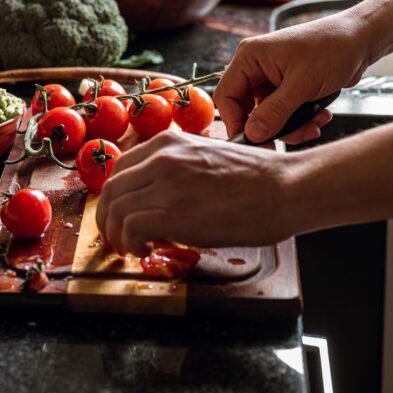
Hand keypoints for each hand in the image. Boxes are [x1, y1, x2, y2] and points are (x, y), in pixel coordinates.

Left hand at [95, 130, 296, 254]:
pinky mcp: (173, 212)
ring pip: (115, 209)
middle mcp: (162, 158)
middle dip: (108, 218)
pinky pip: (130, 228)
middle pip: (111, 190)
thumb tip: (162, 195)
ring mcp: (166, 184)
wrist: (285, 187)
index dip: (116, 196)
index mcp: (169, 142)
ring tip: (131, 248)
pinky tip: (145, 250)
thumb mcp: (208, 157)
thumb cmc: (258, 178)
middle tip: (117, 238)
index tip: (121, 214)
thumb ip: (179, 168)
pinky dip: (130, 243)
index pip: (121, 168)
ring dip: (116, 234)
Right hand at [216, 14, 371, 143]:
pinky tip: (321, 116)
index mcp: (250, 57)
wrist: (361, 39)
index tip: (253, 142)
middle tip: (290, 138)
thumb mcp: (302, 84)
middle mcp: (257, 67)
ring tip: (314, 125)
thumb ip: (275, 112)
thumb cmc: (332, 48)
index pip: (227, 96)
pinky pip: (285, 113)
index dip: (236, 122)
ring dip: (292, 126)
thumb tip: (252, 134)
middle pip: (248, 110)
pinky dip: (301, 120)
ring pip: (269, 116)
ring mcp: (273, 78)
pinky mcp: (288, 87)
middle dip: (271, 127)